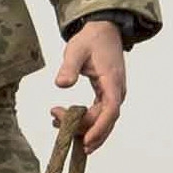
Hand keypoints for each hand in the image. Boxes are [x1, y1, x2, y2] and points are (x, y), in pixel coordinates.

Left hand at [53, 20, 126, 150]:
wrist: (104, 31)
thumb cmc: (91, 40)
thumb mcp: (76, 50)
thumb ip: (69, 67)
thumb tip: (61, 84)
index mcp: (112, 81)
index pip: (110, 111)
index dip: (99, 128)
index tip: (85, 141)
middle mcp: (117, 92)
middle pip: (105, 121)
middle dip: (82, 128)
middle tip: (55, 121)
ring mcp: (113, 95)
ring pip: (102, 121)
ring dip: (82, 127)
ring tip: (56, 121)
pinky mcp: (106, 96)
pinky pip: (98, 116)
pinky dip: (84, 122)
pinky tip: (64, 121)